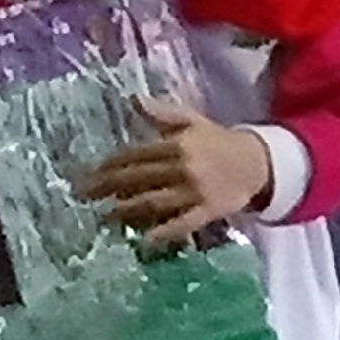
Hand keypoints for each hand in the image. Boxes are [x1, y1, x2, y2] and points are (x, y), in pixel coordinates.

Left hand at [79, 97, 272, 245]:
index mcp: (176, 144)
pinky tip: (144, 241)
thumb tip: (132, 98)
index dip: (110, 164)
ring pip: (154, 202)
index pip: (136, 155)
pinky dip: (163, 233)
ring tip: (103, 217)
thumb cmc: (217, 141)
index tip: (88, 172)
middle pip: (139, 179)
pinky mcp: (206, 213)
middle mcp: (182, 168)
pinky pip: (181, 224)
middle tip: (83, 195)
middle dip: (108, 187)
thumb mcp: (191, 120)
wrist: (256, 163)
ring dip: (127, 210)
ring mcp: (194, 192)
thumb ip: (162, 112)